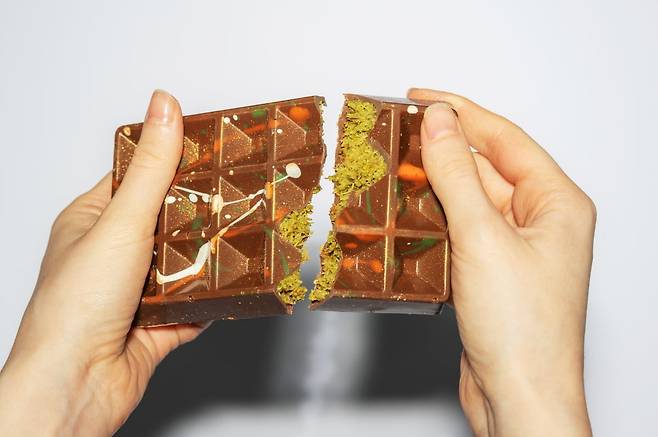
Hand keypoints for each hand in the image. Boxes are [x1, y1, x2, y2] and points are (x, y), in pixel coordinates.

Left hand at [0, 90, 207, 435]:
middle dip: (200, 215)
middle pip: (168, 223)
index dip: (172, 162)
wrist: (77, 386)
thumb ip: (153, 169)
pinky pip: (193, 306)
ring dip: (208, 259)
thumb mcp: (121, 222)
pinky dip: (211, 301)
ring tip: (243, 238)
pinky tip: (231, 289)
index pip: (137, 179)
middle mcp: (112, 256)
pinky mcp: (156, 326)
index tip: (212, 150)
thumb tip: (164, 106)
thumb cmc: (76, 305)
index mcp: (92, 222)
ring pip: (184, 265)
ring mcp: (134, 292)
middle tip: (240, 196)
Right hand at [408, 89, 594, 436]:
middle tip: (399, 130)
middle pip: (487, 166)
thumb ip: (457, 175)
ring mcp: (516, 248)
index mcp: (558, 203)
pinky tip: (409, 209)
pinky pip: (462, 228)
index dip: (461, 112)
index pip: (504, 139)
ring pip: (471, 198)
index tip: (421, 97)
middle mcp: (541, 221)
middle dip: (444, 147)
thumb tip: (438, 122)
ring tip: (397, 164)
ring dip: (436, 182)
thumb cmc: (521, 330)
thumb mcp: (483, 238)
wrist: (518, 398)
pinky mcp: (492, 271)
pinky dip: (436, 216)